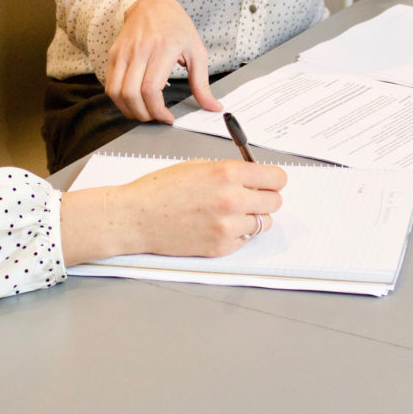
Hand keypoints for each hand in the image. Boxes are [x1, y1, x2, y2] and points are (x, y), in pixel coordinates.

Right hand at [60, 159, 286, 264]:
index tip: (267, 182)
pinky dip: (237, 234)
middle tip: (249, 198)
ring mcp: (228, 226)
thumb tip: (254, 177)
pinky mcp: (221, 247)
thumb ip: (229, 171)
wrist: (136, 217)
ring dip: (252, 218)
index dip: (272, 179)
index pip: (276, 178)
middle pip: (275, 202)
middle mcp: (232, 199)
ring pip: (263, 223)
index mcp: (227, 173)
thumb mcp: (197, 166)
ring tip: (230, 213)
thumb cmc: (160, 189)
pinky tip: (216, 226)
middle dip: (264, 198)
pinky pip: (245, 240)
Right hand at [106, 0, 221, 122]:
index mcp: (163, 49)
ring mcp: (123, 52)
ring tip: (144, 112)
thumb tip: (213, 107)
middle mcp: (139, 50)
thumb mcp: (196, 52)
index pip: (150, 89)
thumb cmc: (177, 27)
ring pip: (116, 92)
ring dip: (128, 110)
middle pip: (131, 94)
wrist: (152, 5)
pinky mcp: (113, 54)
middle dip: (143, 114)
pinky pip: (110, 84)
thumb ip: (202, 83)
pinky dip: (119, 99)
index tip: (167, 118)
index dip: (157, 110)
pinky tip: (133, 101)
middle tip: (156, 117)